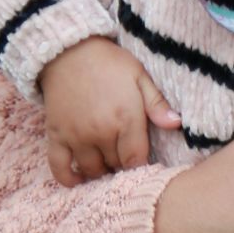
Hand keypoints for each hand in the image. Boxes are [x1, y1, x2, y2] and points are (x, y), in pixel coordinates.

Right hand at [39, 37, 180, 185]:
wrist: (70, 51)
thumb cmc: (110, 63)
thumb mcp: (140, 76)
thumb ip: (157, 104)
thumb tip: (177, 124)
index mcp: (126, 118)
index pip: (136, 159)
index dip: (142, 167)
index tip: (145, 165)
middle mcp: (100, 132)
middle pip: (115, 166)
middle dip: (123, 167)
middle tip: (127, 162)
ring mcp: (76, 136)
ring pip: (92, 170)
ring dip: (101, 174)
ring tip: (109, 168)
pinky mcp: (56, 136)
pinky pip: (59, 167)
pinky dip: (68, 179)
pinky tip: (79, 181)